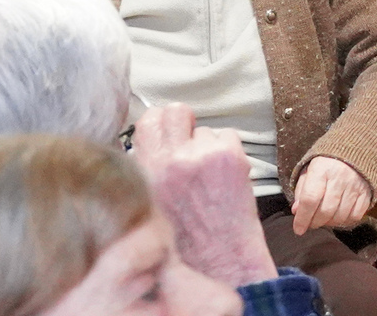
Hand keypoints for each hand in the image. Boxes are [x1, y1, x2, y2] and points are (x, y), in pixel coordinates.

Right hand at [131, 104, 276, 286]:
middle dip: (184, 123)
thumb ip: (146, 171)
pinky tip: (226, 178)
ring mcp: (201, 157)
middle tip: (191, 143)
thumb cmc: (186, 243)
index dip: (161, 125)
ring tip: (210, 177)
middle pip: (175, 111)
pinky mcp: (230, 158)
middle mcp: (170, 161)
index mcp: (146, 172)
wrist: (221, 265)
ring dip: (208, 147)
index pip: (148, 121)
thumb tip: (149, 143)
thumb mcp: (148, 205)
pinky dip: (229, 152)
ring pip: (205, 130)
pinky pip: (228, 135)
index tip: (170, 134)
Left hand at [290, 156, 372, 234]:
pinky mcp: (366, 193)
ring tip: (323, 218)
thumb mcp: (309, 171)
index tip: (298, 229)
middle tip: (310, 223)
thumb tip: (297, 211)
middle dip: (315, 222)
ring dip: (329, 223)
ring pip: (340, 216)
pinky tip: (338, 216)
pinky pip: (355, 216)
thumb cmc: (326, 164)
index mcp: (321, 169)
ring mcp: (355, 186)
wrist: (353, 151)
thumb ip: (301, 191)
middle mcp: (339, 177)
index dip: (302, 218)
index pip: (310, 198)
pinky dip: (345, 221)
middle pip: (325, 211)